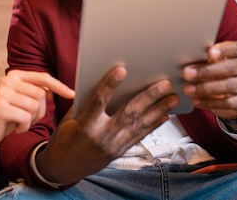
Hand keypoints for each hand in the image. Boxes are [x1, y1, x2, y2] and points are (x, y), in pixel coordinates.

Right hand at [0, 70, 74, 146]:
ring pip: (34, 107)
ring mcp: (4, 93)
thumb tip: (53, 91)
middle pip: (41, 95)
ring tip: (19, 121)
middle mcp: (8, 80)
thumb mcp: (24, 101)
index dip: (59, 86)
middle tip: (27, 117)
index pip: (43, 78)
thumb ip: (37, 93)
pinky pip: (25, 118)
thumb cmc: (6, 115)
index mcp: (16, 75)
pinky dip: (23, 127)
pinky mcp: (1, 107)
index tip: (72, 94)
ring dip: (31, 119)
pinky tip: (14, 127)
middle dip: (39, 111)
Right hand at [35, 66, 178, 185]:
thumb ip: (86, 103)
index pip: (100, 101)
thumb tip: (106, 83)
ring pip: (139, 125)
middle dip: (149, 97)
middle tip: (165, 84)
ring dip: (158, 110)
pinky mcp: (119, 152)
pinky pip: (139, 136)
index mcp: (85, 125)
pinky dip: (153, 125)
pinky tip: (164, 115)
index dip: (110, 84)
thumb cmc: (65, 137)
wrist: (64, 167)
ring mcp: (113, 146)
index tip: (122, 69)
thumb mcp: (71, 118)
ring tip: (172, 98)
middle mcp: (102, 136)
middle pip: (129, 113)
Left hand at [182, 41, 236, 119]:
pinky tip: (196, 100)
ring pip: (229, 86)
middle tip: (186, 73)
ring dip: (205, 88)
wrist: (234, 94)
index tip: (209, 53)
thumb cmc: (219, 73)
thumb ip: (204, 60)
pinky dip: (210, 102)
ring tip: (187, 89)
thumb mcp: (213, 63)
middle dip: (206, 71)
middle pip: (229, 67)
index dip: (223, 50)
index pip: (234, 48)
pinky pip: (228, 103)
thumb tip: (185, 62)